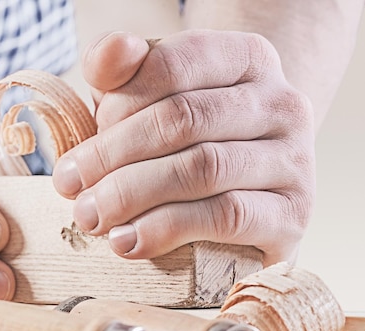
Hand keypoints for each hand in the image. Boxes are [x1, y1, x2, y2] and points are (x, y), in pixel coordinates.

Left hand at [52, 30, 315, 266]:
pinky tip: (129, 242)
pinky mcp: (292, 214)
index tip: (74, 154)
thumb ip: (122, 73)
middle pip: (183, 118)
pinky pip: (227, 216)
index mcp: (246, 58)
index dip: (115, 107)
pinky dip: (168, 229)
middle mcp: (281, 102)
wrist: (245, 196)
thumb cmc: (185, 144)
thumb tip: (109, 53)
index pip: (171, 65)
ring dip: (132, 194)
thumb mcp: (146, 101)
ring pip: (202, 168)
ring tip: (92, 217)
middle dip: (112, 157)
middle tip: (71, 189)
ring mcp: (294, 159)